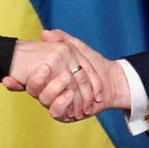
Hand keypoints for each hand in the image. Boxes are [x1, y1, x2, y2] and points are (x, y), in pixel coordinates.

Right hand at [14, 29, 130, 122]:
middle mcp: (49, 89)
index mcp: (48, 74)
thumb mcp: (76, 46)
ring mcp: (56, 102)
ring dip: (54, 89)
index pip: (35, 75)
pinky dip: (63, 103)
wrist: (113, 80)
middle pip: (37, 88)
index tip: (40, 62)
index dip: (38, 71)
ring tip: (63, 78)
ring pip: (46, 99)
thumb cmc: (95, 61)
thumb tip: (44, 33)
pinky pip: (57, 111)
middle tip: (45, 68)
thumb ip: (61, 38)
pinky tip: (69, 94)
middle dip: (39, 80)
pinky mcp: (64, 114)